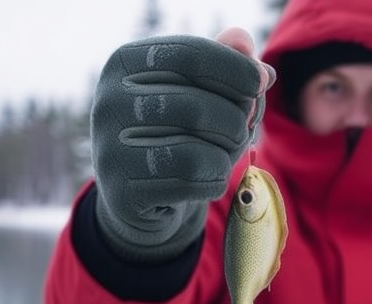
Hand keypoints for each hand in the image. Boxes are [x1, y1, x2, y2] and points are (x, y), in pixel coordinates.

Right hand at [91, 28, 274, 261]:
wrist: (140, 193)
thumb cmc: (176, 132)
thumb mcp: (198, 91)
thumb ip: (223, 62)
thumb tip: (244, 42)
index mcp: (125, 63)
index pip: (191, 55)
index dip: (236, 69)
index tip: (262, 83)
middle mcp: (109, 102)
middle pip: (197, 106)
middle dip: (236, 122)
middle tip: (243, 132)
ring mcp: (110, 149)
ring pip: (197, 151)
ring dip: (226, 156)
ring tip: (223, 157)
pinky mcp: (122, 191)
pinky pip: (190, 182)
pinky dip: (213, 182)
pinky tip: (207, 180)